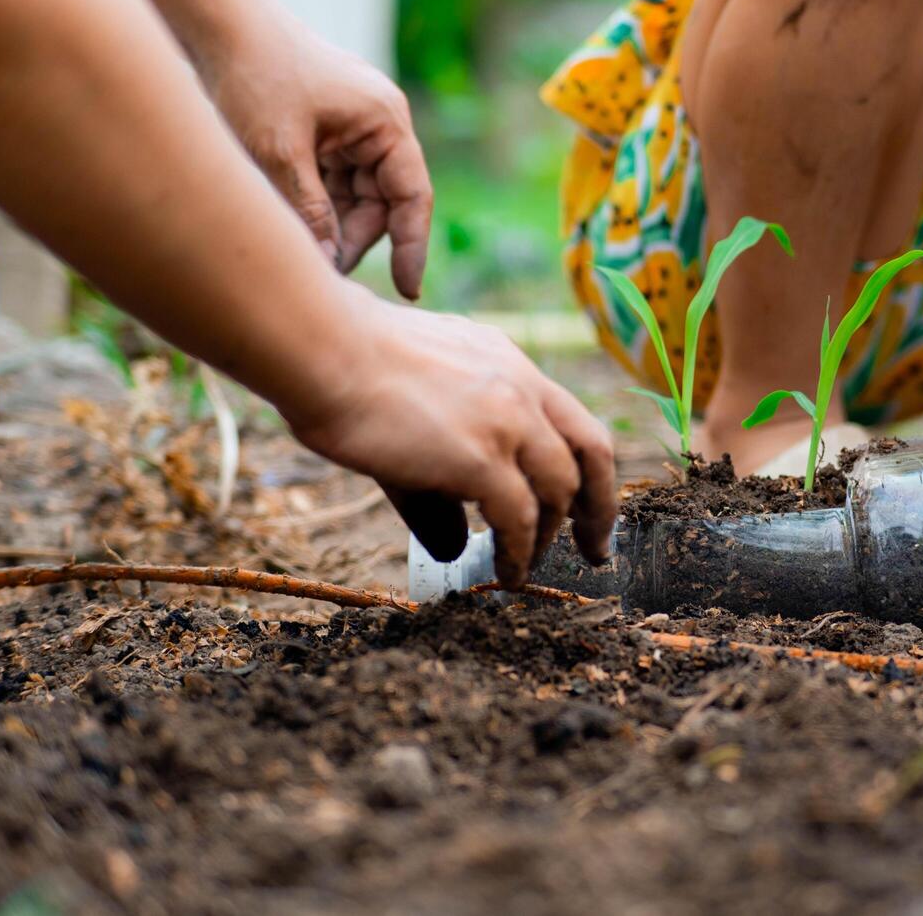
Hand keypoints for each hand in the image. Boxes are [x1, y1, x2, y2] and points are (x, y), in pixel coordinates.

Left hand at [200, 19, 432, 299]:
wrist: (217, 23)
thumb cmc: (254, 76)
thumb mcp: (280, 153)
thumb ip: (311, 211)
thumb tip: (330, 264)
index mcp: (385, 122)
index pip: (412, 197)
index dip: (413, 247)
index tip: (409, 290)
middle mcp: (380, 124)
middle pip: (383, 201)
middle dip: (356, 237)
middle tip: (324, 271)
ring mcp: (355, 127)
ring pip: (357, 196)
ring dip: (334, 223)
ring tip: (302, 246)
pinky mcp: (329, 131)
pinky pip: (335, 181)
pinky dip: (318, 204)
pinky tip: (293, 220)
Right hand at [283, 292, 617, 586]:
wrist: (322, 347)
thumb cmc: (346, 368)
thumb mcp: (415, 403)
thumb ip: (443, 473)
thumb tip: (451, 544)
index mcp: (508, 363)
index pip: (572, 417)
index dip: (587, 466)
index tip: (585, 502)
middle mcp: (521, 386)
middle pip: (592, 451)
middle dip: (599, 507)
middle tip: (595, 548)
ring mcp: (507, 420)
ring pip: (560, 489)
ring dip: (550, 536)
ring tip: (530, 568)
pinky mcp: (481, 456)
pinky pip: (519, 518)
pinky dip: (519, 553)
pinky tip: (507, 574)